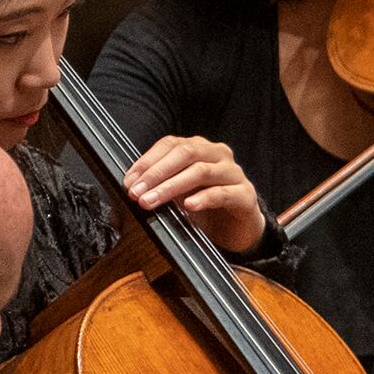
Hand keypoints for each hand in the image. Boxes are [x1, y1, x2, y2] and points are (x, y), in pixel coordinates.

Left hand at [125, 134, 267, 255]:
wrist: (236, 229)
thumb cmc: (204, 207)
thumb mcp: (177, 195)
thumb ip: (157, 188)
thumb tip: (127, 193)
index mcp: (200, 149)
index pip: (171, 144)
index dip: (147, 161)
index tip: (128, 181)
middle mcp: (218, 155)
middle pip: (186, 153)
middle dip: (156, 173)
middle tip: (136, 193)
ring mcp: (234, 173)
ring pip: (202, 171)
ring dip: (171, 186)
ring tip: (151, 201)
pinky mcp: (246, 195)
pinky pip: (224, 193)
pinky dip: (204, 198)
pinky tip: (189, 206)